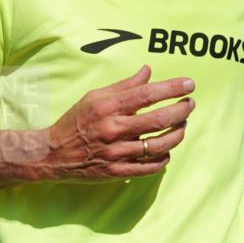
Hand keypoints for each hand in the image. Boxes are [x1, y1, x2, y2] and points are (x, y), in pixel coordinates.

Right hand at [42, 65, 194, 181]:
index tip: (189, 84)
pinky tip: (166, 150)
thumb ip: (124, 86)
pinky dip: (163, 159)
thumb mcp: (94, 97)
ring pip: (159, 145)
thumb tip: (148, 71)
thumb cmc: (75, 122)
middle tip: (189, 105)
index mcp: (108, 107)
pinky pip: (149, 168)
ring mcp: (116, 153)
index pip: (147, 94)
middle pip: (159, 120)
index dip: (172, 88)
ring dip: (177, 134)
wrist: (53, 153)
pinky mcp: (116, 171)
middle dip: (181, 110)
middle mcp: (113, 129)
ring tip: (182, 126)